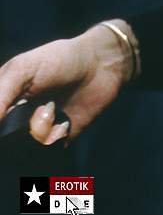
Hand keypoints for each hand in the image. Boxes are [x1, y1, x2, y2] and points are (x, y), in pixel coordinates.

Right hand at [0, 21, 133, 144]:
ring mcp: (35, 131)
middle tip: (43, 108)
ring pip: (25, 150)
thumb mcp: (23, 68)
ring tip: (54, 112)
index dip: (4, 122)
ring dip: (41, 131)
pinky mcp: (55, 142)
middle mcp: (15, 119)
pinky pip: (46, 155)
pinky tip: (64, 125)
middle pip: (8, 140)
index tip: (18, 112)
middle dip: (26, 125)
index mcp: (3, 100)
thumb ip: (0, 94)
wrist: (100, 65)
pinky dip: (55, 141)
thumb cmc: (60, 59)